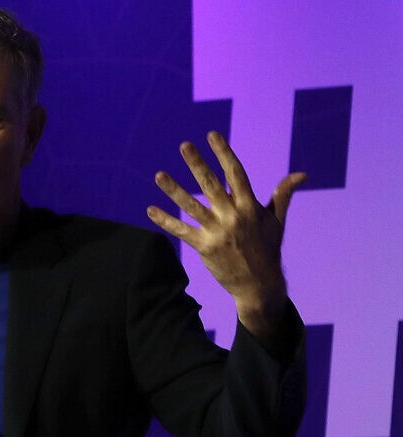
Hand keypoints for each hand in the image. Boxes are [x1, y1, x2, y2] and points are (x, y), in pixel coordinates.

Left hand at [146, 131, 305, 337]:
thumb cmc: (268, 249)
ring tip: (158, 175)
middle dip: (197, 164)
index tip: (212, 135)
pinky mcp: (204, 247)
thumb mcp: (277, 220)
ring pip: (191, 206)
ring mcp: (217, 232)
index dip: (223, 153)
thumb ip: (283, 194)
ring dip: (174, 190)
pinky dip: (165, 221)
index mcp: (250, 207)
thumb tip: (302, 174)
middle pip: (211, 185)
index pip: (236, 173)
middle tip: (184, 145)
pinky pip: (181, 231)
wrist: (259, 285)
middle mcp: (233, 216)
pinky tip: (150, 210)